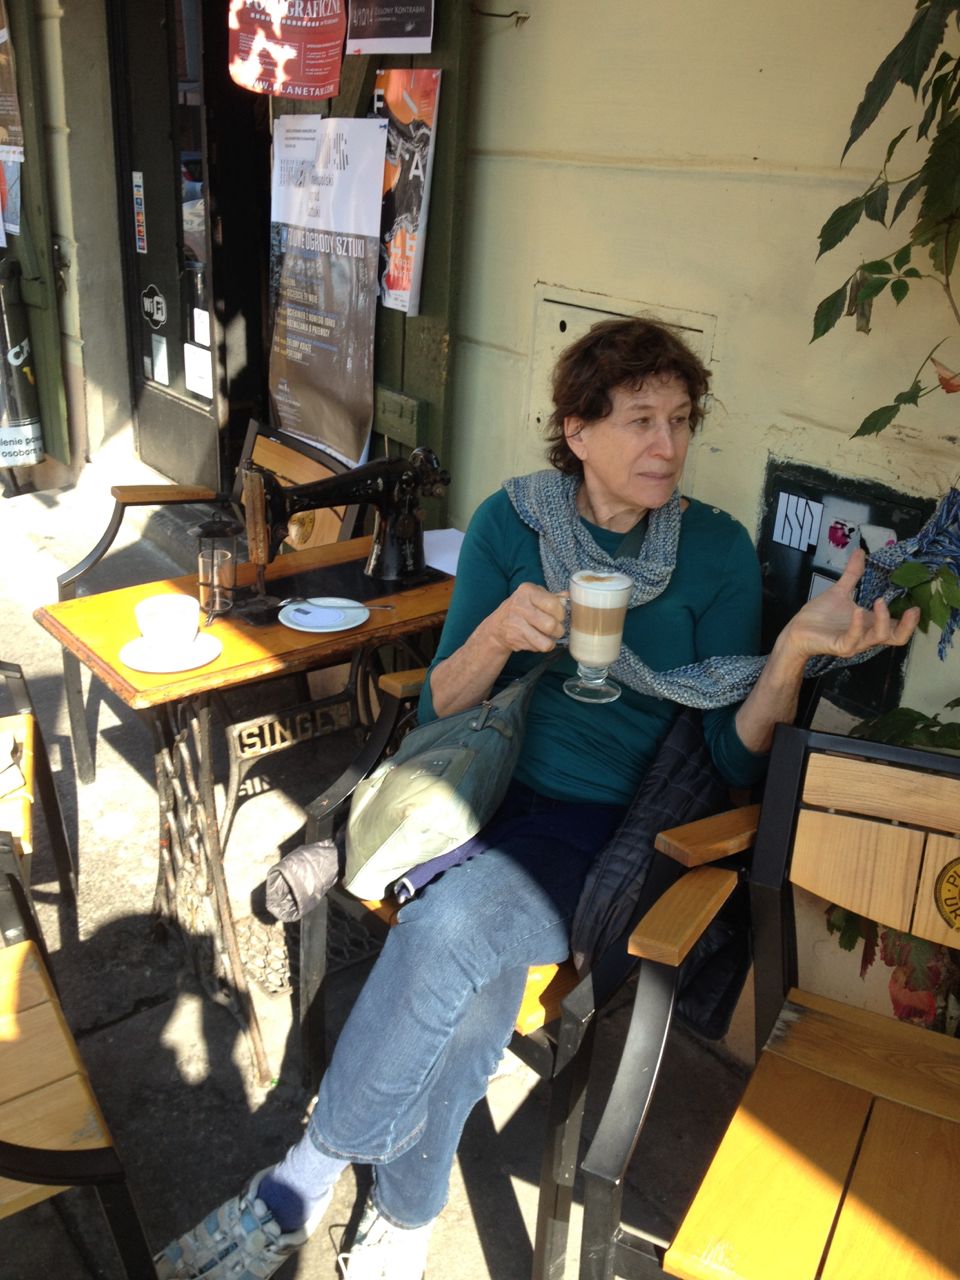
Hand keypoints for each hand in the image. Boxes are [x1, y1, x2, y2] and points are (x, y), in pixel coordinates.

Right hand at [485, 582, 566, 654]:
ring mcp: (516, 623)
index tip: (559, 615)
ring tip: (549, 636)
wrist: (497, 626)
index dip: (561, 613)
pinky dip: (541, 646)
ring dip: (552, 641)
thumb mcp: (534, 596)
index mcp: (527, 591)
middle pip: (551, 624)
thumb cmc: (521, 609)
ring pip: (546, 641)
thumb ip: (552, 597)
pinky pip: (538, 647)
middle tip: (556, 628)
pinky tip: (537, 640)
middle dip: (559, 629)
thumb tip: (568, 596)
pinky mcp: (515, 639)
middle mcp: (520, 605)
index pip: (553, 604)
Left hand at [777, 548, 919, 662]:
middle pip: (896, 638)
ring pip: (878, 638)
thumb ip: (853, 575)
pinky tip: (857, 610)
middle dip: (906, 626)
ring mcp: (854, 642)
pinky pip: (853, 639)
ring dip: (883, 620)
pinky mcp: (839, 646)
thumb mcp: (839, 592)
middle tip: (912, 610)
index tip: (916, 606)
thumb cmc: (819, 616)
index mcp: (869, 624)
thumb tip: (861, 552)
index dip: (909, 622)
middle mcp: (865, 635)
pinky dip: (857, 624)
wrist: (796, 631)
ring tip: (880, 601)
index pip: (897, 629)